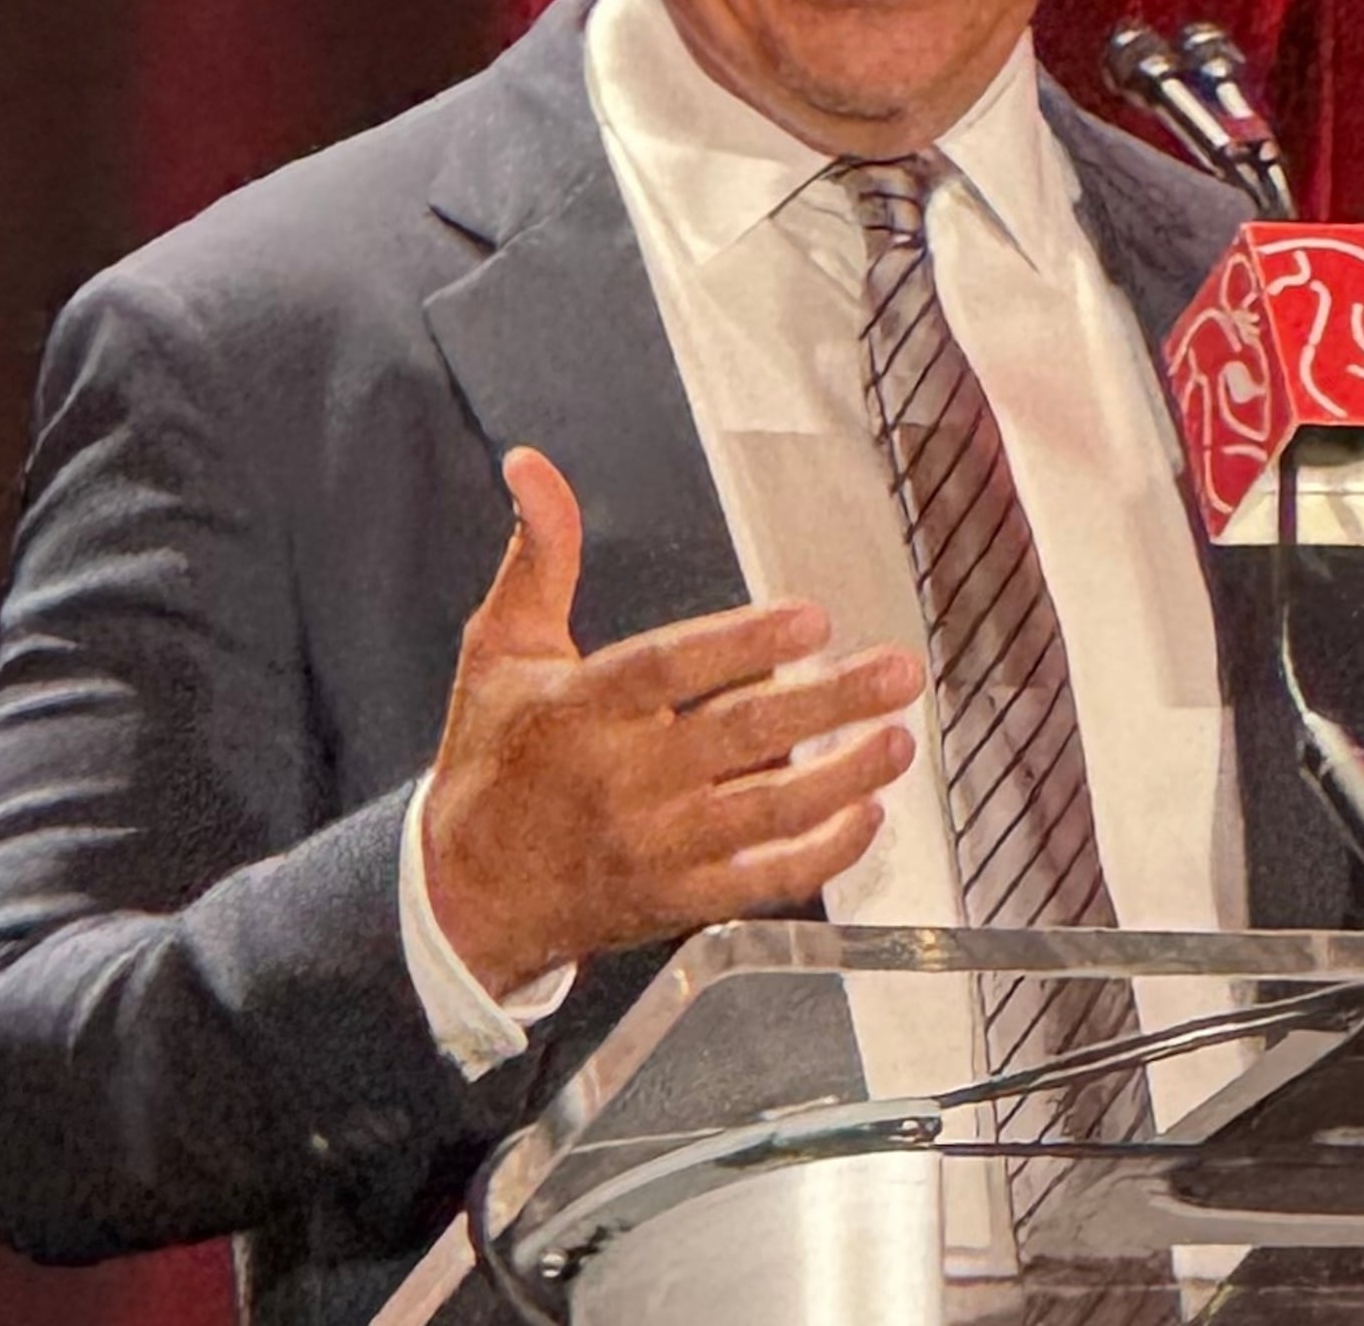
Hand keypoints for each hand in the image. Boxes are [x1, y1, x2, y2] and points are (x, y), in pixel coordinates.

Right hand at [422, 448, 926, 995]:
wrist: (464, 893)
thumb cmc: (492, 758)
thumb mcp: (499, 649)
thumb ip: (538, 556)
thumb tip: (530, 464)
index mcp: (580, 708)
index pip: (669, 668)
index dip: (741, 642)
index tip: (813, 618)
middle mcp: (620, 778)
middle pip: (737, 736)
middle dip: (827, 701)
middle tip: (899, 671)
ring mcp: (652, 845)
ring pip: (763, 812)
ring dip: (842, 777)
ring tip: (899, 741)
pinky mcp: (675, 900)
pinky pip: (759, 880)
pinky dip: (819, 855)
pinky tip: (866, 817)